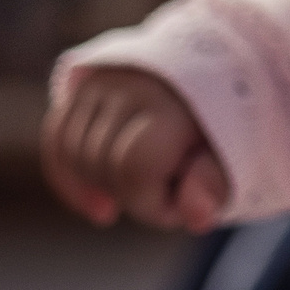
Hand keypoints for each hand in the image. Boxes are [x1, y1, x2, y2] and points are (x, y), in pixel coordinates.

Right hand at [40, 66, 229, 230]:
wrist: (217, 73)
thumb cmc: (222, 128)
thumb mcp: (232, 156)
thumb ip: (211, 186)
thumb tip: (196, 216)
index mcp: (174, 100)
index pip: (134, 167)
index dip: (150, 204)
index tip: (176, 207)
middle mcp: (132, 83)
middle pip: (101, 163)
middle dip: (129, 195)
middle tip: (164, 194)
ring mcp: (103, 81)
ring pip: (73, 154)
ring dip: (101, 185)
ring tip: (142, 186)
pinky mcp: (83, 84)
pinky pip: (56, 139)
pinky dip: (69, 177)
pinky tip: (98, 206)